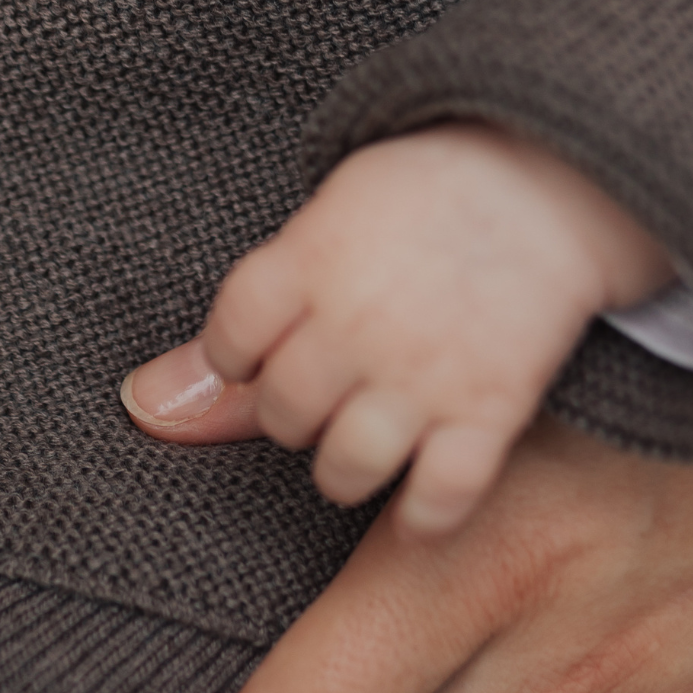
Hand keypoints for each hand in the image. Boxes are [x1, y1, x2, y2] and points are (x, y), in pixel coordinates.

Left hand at [122, 123, 670, 536]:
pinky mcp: (491, 408)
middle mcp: (355, 324)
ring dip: (345, 466)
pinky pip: (440, 496)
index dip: (240, 359)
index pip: (228, 345)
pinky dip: (425, 513)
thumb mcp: (324, 223)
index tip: (270, 347)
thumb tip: (139, 406)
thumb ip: (242, 322)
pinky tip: (422, 498)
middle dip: (295, 412)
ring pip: (343, 468)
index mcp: (306, 262)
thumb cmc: (425, 194)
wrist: (554, 178)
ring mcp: (423, 371)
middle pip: (282, 414)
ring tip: (368, 437)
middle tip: (333, 385)